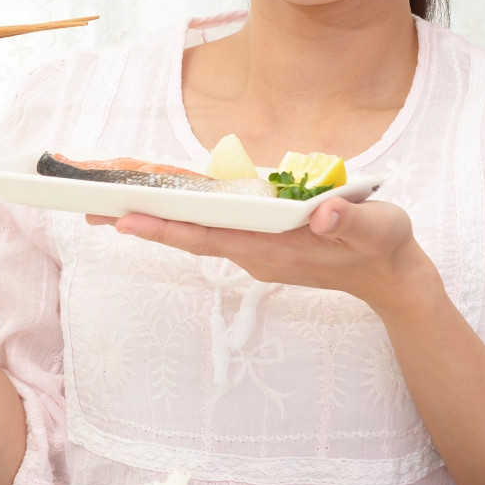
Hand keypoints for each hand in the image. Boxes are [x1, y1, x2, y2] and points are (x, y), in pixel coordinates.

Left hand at [90, 197, 430, 311]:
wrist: (393, 278)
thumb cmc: (386, 247)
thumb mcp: (379, 228)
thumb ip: (350, 221)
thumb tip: (319, 215)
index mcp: (274, 248)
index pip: (209, 237)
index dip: (167, 228)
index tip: (125, 220)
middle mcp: (255, 253)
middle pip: (190, 236)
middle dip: (143, 223)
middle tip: (90, 209)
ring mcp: (256, 251)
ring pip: (197, 234)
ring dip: (156, 220)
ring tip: (110, 206)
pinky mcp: (261, 245)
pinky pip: (213, 231)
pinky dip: (183, 218)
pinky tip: (161, 206)